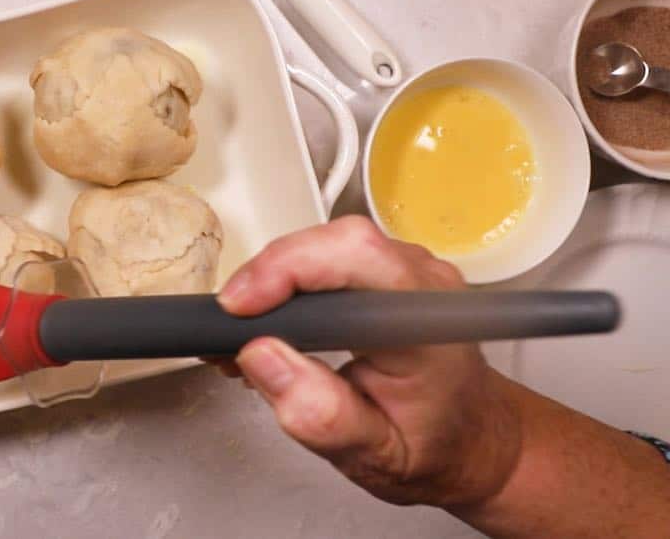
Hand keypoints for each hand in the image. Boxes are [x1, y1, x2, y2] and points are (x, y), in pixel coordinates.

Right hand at [216, 216, 521, 508]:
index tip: (238, 309)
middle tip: (228, 326)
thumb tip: (261, 356)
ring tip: (242, 329)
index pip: (356, 259)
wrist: (470, 438)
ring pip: (326, 242)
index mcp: (428, 326)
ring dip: (274, 279)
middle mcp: (425, 285)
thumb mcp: (374, 458)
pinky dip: (288, 280)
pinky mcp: (388, 269)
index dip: (287, 270)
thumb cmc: (431, 448)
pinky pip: (329, 253)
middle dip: (269, 276)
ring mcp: (408, 269)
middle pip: (335, 241)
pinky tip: (268, 316)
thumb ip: (323, 417)